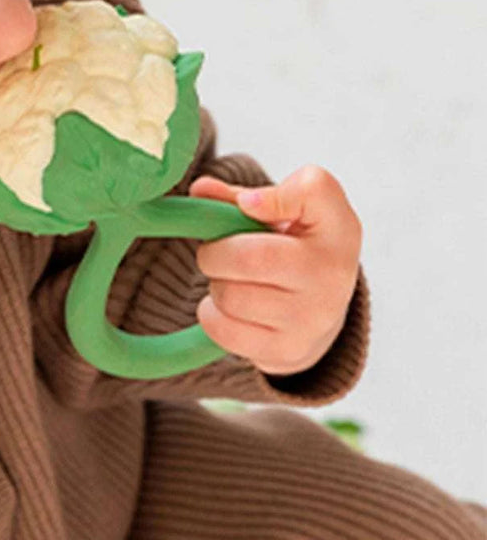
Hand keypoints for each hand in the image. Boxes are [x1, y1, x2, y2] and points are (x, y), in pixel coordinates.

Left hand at [188, 165, 362, 375]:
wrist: (319, 313)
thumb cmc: (297, 249)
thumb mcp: (289, 214)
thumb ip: (244, 197)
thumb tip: (201, 189)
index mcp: (338, 228)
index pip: (313, 192)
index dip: (271, 195)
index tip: (248, 205)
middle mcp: (332, 275)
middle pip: (245, 257)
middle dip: (215, 253)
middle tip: (220, 254)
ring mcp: (312, 318)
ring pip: (229, 295)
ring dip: (215, 286)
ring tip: (234, 282)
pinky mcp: (287, 350)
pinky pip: (222, 329)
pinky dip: (212, 315)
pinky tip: (230, 308)